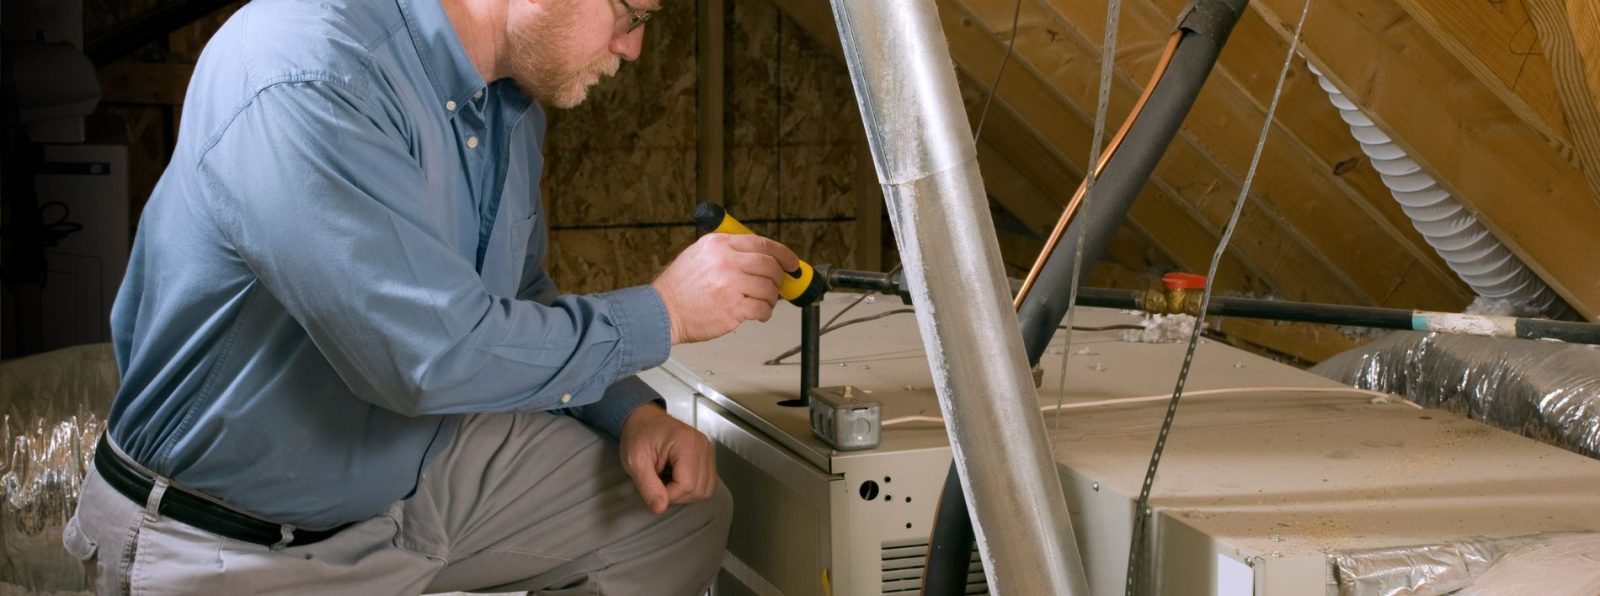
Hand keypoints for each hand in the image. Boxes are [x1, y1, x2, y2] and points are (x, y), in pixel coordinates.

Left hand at [619, 403, 717, 514]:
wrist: (643, 420)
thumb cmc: (639, 435)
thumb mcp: (635, 462)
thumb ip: (648, 487)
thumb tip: (659, 508)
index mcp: (686, 443)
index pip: (687, 485)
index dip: (669, 495)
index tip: (653, 487)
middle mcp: (702, 446)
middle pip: (699, 489)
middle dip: (677, 495)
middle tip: (659, 484)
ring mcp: (708, 450)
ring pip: (706, 489)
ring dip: (685, 493)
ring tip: (667, 480)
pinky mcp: (708, 456)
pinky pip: (707, 483)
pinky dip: (692, 487)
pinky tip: (677, 479)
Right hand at [651, 233, 799, 344]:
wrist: (661, 311)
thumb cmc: (679, 287)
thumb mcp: (699, 254)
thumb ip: (728, 251)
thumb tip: (760, 257)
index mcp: (719, 244)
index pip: (761, 244)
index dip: (783, 253)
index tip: (792, 262)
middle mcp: (726, 261)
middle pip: (769, 265)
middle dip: (778, 277)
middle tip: (777, 285)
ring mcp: (730, 285)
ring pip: (769, 289)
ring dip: (770, 298)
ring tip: (761, 302)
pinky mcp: (733, 308)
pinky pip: (762, 309)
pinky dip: (764, 313)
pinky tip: (758, 314)